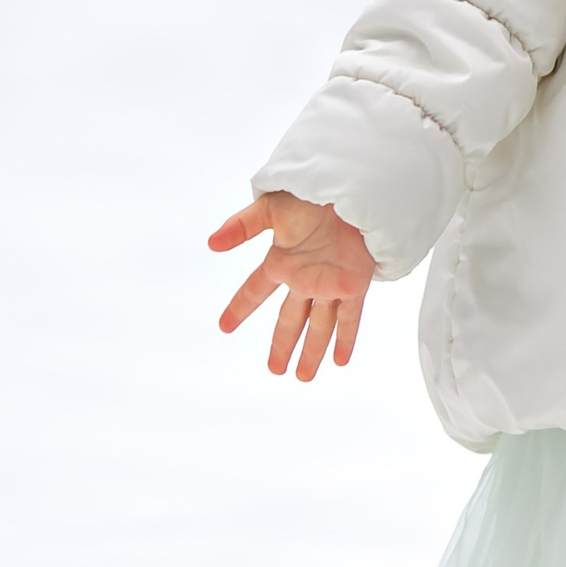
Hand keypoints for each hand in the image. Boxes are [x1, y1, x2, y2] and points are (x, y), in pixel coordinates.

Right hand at [210, 191, 376, 381]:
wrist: (352, 189)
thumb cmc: (312, 194)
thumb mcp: (270, 209)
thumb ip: (242, 226)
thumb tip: (212, 243)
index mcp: (282, 261)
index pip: (255, 291)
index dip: (239, 308)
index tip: (224, 326)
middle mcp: (305, 277)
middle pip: (290, 319)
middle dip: (281, 343)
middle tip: (273, 369)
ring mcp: (329, 284)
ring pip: (319, 326)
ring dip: (312, 352)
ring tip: (303, 377)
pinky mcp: (353, 285)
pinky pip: (349, 319)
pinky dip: (345, 339)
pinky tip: (339, 360)